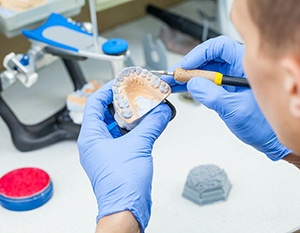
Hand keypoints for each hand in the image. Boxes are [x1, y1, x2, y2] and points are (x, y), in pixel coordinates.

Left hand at [77, 80, 171, 230]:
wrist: (127, 208)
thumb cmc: (121, 185)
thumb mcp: (139, 146)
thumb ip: (152, 125)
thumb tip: (161, 111)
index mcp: (91, 137)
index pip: (95, 103)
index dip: (108, 90)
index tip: (122, 83)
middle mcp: (95, 143)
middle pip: (106, 113)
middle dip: (122, 102)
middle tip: (136, 94)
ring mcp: (106, 151)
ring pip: (116, 125)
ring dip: (130, 116)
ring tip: (143, 106)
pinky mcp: (116, 158)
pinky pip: (123, 137)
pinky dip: (134, 129)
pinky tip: (147, 124)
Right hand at [164, 36, 291, 159]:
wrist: (267, 138)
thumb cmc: (263, 124)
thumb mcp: (236, 110)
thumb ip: (213, 96)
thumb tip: (193, 84)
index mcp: (246, 66)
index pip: (220, 48)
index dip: (200, 54)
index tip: (186, 66)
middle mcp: (237, 69)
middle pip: (208, 58)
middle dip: (188, 67)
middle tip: (173, 76)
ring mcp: (229, 79)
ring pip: (204, 70)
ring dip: (187, 76)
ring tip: (171, 82)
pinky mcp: (223, 89)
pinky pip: (205, 82)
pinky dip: (191, 85)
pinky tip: (180, 88)